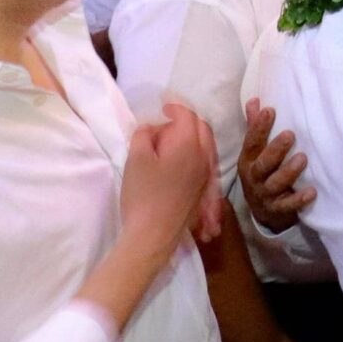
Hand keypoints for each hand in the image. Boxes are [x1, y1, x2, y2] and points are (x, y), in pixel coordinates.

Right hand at [122, 103, 219, 252]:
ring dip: (192, 137)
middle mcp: (204, 156)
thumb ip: (143, 134)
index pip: (188, 116)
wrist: (154, 234)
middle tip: (165, 125)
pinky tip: (179, 161)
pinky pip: (205, 161)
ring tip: (169, 143)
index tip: (162, 108)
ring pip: (206, 145)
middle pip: (202, 128)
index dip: (175, 108)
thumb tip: (152, 127)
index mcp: (189, 144)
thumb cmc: (143, 194)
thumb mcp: (135, 158)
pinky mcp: (204, 188)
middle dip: (186, 121)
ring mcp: (207, 173)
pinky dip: (195, 153)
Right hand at [237, 99, 313, 232]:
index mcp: (248, 160)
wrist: (262, 211)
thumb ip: (255, 127)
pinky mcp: (277, 210)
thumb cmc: (261, 172)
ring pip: (275, 184)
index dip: (259, 127)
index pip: (251, 142)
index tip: (270, 110)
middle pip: (263, 164)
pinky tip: (312, 192)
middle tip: (290, 134)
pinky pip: (288, 206)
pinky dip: (299, 199)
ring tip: (303, 158)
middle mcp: (254, 178)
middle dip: (275, 149)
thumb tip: (255, 100)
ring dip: (289, 172)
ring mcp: (265, 195)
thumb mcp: (255, 152)